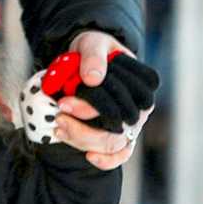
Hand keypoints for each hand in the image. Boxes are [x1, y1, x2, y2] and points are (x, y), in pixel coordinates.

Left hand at [51, 30, 155, 171]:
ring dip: (83, 138)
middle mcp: (142, 106)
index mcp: (143, 82)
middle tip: (58, 114)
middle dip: (83, 125)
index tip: (64, 102)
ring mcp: (132, 124)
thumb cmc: (94, 51)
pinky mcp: (122, 137)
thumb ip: (93, 56)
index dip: (93, 105)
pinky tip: (89, 156)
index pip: (124, 100)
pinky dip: (107, 160)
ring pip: (112, 143)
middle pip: (117, 126)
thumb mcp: (92, 43)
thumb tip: (93, 78)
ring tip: (59, 127)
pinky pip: (120, 155)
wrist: (88, 62)